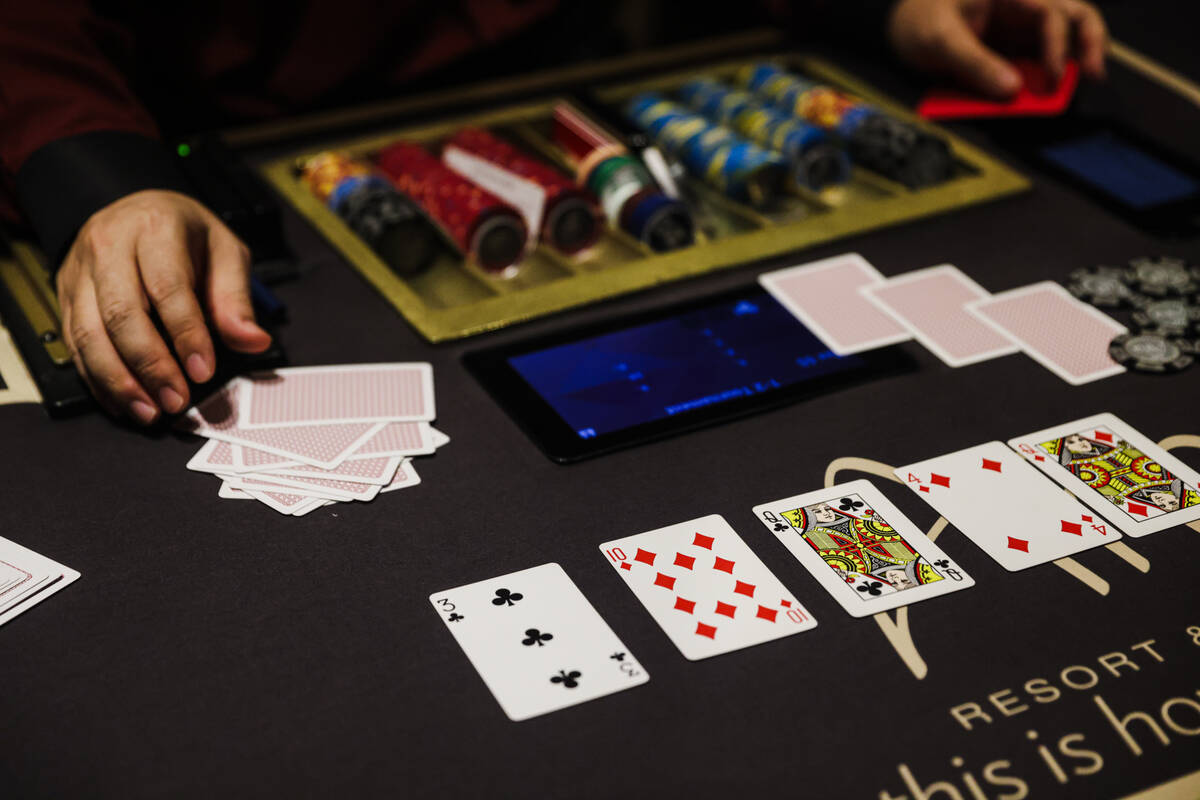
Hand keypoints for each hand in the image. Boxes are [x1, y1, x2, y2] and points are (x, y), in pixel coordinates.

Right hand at [57, 189, 270, 424]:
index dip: (186, 334)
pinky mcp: (66, 295)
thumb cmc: (185, 234)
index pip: (167, 287)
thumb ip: (236, 298)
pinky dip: (97, 379)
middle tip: (176, 400)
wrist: (134, 209)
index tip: (203, 372)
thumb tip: (253, 342)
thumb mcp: (224, 251)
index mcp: (155, 228)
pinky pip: (73, 343)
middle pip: (121, 313)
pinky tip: (122, 402)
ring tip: (149, 411)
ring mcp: (81, 272)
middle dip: (150, 365)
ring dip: (118, 380)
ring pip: (88, 332)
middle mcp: (109, 246)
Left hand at [888, 0, 1107, 97]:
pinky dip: (1039, 79)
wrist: (900, 26)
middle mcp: (1022, 8)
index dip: (1059, 44)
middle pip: (1073, 16)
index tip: (1053, 76)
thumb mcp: (939, 40)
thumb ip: (973, 63)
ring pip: (1059, 40)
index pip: (1051, 12)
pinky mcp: (1010, 50)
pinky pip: (1033, 63)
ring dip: (1067, 64)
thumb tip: (1011, 90)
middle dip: (1089, 43)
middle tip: (1094, 76)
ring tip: (1073, 89)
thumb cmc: (919, 19)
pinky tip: (1040, 98)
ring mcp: (1018, 29)